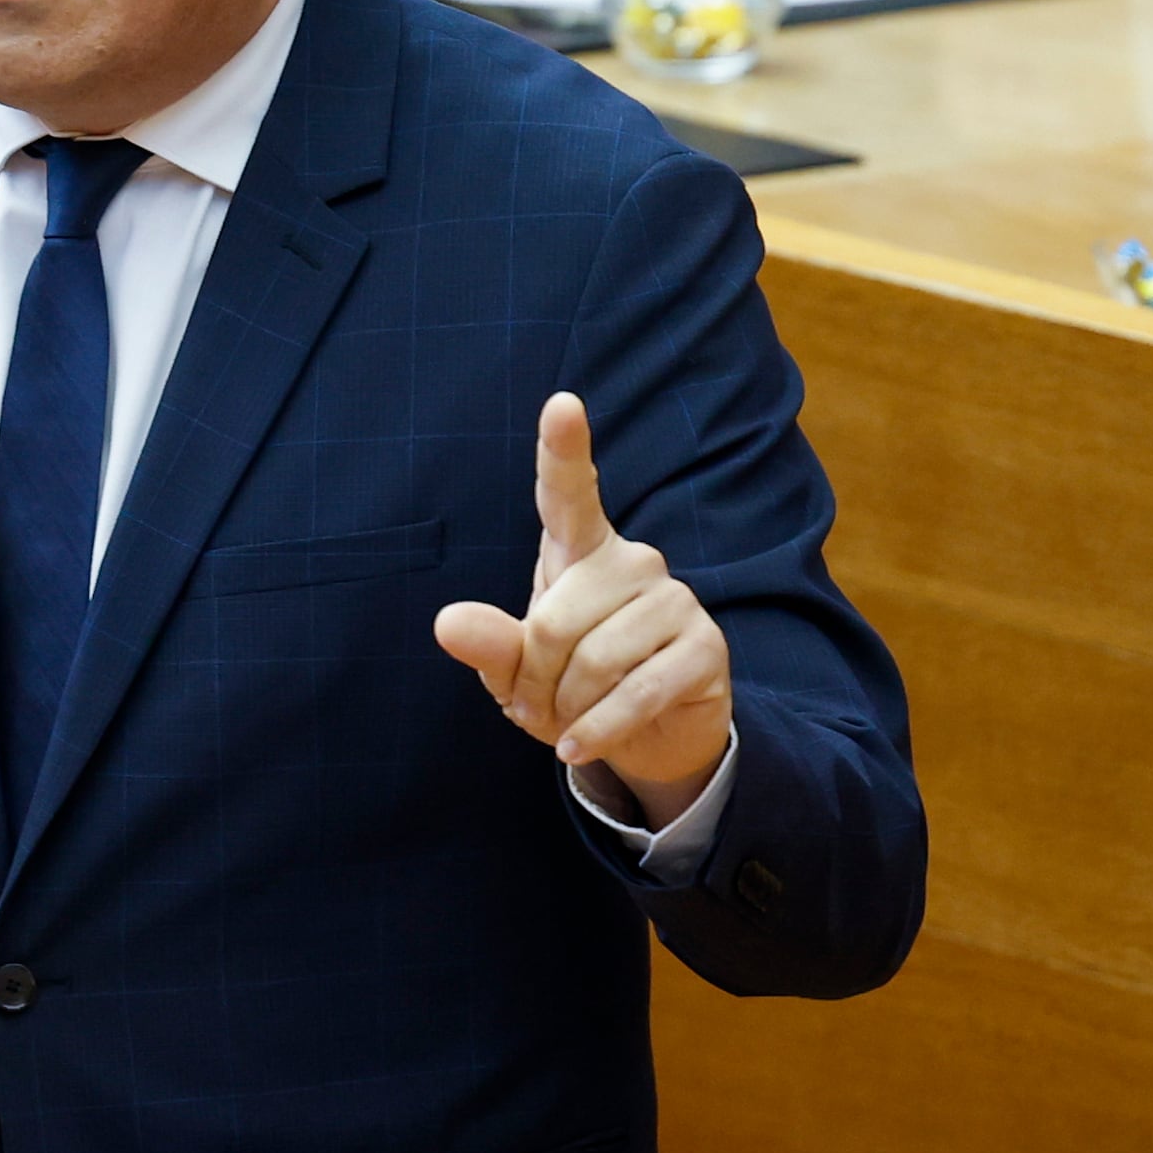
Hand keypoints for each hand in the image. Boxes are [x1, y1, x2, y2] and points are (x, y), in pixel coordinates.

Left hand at [434, 393, 730, 823]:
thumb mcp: (521, 671)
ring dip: (567, 710)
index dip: (563, 449)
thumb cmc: (575, 686)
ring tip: (566, 723)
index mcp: (581, 550)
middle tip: (535, 706)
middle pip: (558, 619)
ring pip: (596, 660)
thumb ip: (490, 644)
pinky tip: (579, 748)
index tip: (561, 404)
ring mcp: (675, 600)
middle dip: (535, 679)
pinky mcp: (705, 646)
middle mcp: (634, 561)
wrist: (650, 735)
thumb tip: (447, 623)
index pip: (568, 492)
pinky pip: (638, 692)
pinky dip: (599, 730)